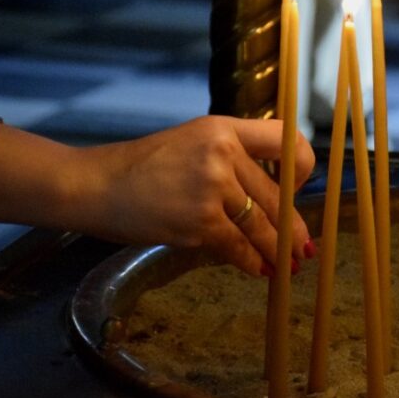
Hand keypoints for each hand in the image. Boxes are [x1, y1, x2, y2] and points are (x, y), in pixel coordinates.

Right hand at [80, 116, 314, 276]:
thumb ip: (232, 158)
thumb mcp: (193, 142)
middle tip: (303, 246)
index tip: (296, 191)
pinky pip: (238, 247)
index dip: (301, 170)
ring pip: (262, 225)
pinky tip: (260, 269)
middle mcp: (223, 152)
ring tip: (289, 264)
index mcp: (225, 128)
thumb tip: (273, 194)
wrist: (95, 186)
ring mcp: (212, 187)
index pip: (287, 140)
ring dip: (278, 250)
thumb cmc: (143, 167)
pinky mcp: (199, 221)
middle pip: (277, 195)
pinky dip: (252, 262)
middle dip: (293, 227)